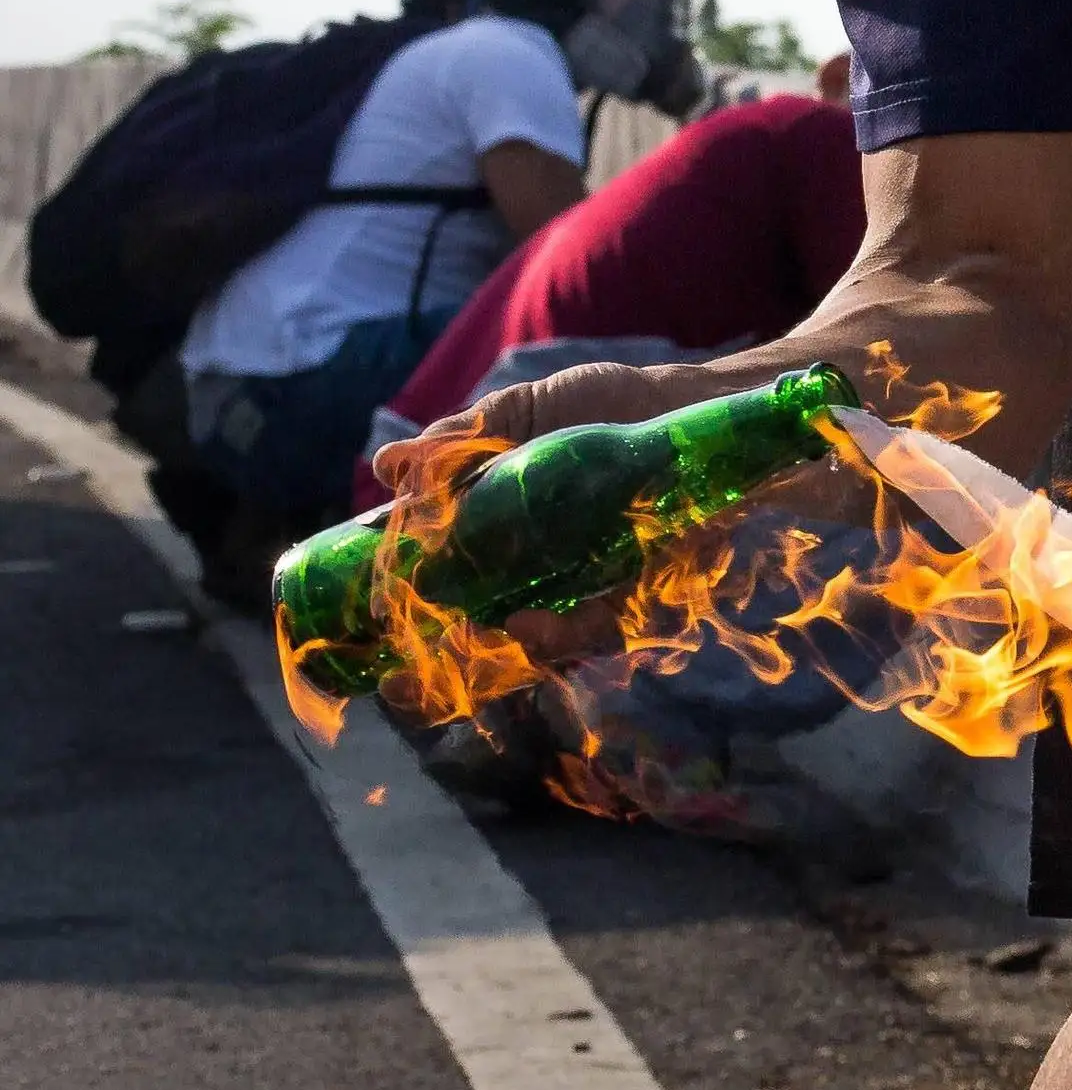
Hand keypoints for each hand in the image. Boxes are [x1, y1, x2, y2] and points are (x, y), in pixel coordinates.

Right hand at [386, 355, 809, 680]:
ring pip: (534, 643)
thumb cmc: (603, 403)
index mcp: (494, 530)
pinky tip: (539, 624)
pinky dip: (566, 636)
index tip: (363, 648)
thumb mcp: (524, 412)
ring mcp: (581, 584)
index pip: (436, 584)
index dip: (398, 620)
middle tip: (399, 687)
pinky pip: (597, 631)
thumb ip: (462, 441)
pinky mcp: (635, 592)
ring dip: (507, 651)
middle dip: (436, 670)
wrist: (691, 407)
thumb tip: (388, 466)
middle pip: (476, 634)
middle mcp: (533, 568)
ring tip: (496, 633)